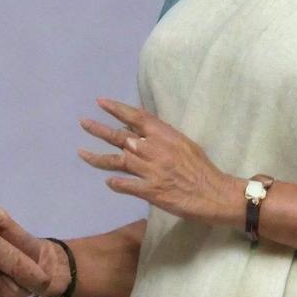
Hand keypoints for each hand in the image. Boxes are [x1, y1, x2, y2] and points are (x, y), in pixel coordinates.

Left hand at [78, 98, 241, 225]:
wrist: (215, 194)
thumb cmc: (200, 168)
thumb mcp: (182, 143)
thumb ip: (160, 135)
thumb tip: (137, 127)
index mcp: (164, 135)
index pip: (136, 117)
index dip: (116, 109)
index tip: (100, 102)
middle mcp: (154, 149)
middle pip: (120, 136)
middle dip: (99, 129)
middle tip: (82, 122)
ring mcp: (152, 170)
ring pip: (118, 160)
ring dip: (98, 157)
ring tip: (81, 152)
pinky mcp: (152, 191)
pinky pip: (127, 185)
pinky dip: (116, 183)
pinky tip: (107, 181)